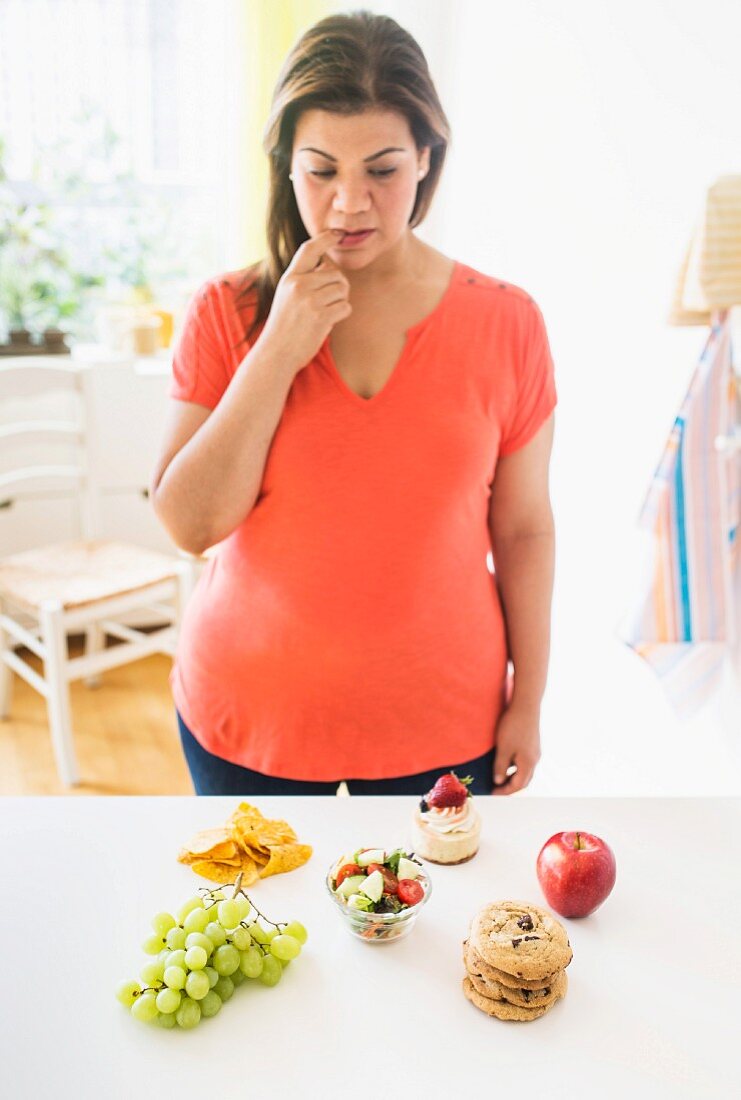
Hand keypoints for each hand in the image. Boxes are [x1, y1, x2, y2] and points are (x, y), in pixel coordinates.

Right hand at [258, 228, 351, 372]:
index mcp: (289, 278)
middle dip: (339, 285)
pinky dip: (342, 313)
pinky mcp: (321, 317)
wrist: (277, 353)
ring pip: (342, 289)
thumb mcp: (286, 296)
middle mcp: (299, 286)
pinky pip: (345, 306)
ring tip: (329, 311)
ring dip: (341, 300)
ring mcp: (310, 301)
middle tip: (332, 299)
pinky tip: (330, 320)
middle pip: (335, 273)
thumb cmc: (284, 326)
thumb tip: (329, 267)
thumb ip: (303, 280)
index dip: (324, 239)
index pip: (308, 250)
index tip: (337, 233)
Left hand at [491, 704, 540, 795]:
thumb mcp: (503, 748)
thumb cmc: (513, 727)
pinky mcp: (533, 743)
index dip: (505, 791)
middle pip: (524, 780)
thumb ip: (500, 767)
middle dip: (510, 786)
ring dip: (513, 776)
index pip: (517, 785)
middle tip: (497, 788)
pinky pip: (525, 761)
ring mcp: (535, 751)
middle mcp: (535, 760)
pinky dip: (516, 766)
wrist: (526, 705)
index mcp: (528, 764)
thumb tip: (498, 781)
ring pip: (525, 770)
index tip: (493, 793)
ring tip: (499, 776)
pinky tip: (506, 760)